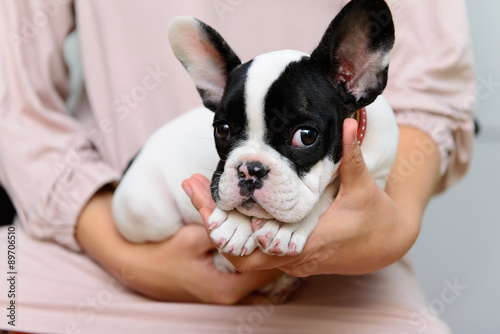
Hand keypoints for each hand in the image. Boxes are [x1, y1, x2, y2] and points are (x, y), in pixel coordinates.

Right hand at [75, 188, 280, 303]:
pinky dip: (251, 257)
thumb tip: (240, 209)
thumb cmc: (165, 255)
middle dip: (269, 245)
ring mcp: (228, 296)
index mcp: (229, 289)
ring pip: (257, 272)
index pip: (267, 267)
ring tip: (268, 227)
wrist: (139, 270)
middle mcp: (232, 297)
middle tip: (277, 221)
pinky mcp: (222, 289)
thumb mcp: (193, 238)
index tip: (279, 222)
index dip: (273, 242)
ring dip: (261, 251)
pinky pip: (247, 274)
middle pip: (265, 270)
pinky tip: (252, 238)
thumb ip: (219, 227)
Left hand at [183, 119, 440, 276]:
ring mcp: (289, 259)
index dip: (228, 225)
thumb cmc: (373, 217)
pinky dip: (236, 229)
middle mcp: (294, 256)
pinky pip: (252, 250)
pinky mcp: (287, 254)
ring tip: (201, 191)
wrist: (383, 243)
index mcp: (310, 242)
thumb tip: (346, 122)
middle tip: (193, 186)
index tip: (205, 194)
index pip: (257, 243)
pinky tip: (224, 205)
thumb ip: (351, 157)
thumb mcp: (362, 188)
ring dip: (221, 225)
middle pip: (238, 253)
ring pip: (242, 253)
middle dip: (213, 223)